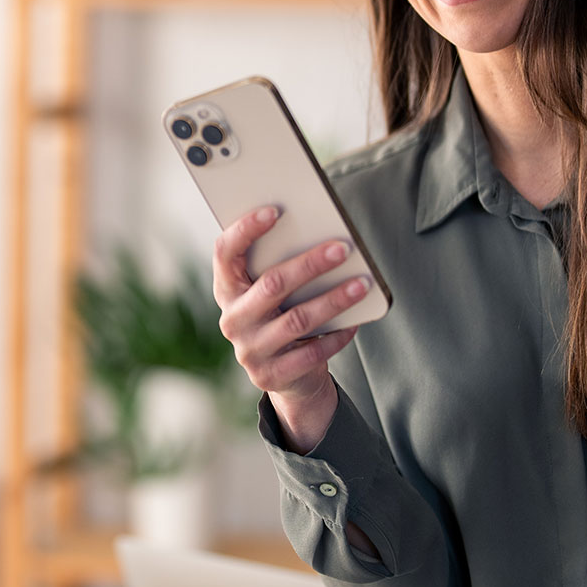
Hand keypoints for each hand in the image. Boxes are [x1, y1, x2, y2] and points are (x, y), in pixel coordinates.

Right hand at [213, 207, 370, 450]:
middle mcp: (233, 319)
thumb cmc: (284, 317)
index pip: (225, 253)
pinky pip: (311, 353)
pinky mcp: (272, 376)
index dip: (245, 230)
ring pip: (297, 319)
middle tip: (342, 248)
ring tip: (362, 284)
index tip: (274, 210)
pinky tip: (356, 321)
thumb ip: (282, 267)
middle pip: (272, 284)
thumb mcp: (275, 293)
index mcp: (227, 290)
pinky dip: (337, 335)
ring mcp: (250, 351)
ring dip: (333, 300)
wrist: (288, 376)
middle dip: (310, 264)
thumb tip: (324, 237)